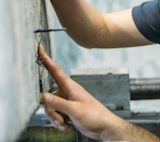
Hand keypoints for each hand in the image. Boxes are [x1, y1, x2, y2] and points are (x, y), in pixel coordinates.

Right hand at [38, 45, 159, 141]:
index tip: (40, 48)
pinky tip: (69, 126)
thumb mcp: (75, 110)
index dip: (46, 59)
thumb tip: (44, 96)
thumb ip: (58, 103)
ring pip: (51, 109)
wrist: (103, 127)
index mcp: (70, 87)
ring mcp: (68, 102)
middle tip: (62, 120)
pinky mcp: (68, 110)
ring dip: (56, 120)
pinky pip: (56, 116)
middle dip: (52, 112)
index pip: (55, 70)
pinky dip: (60, 123)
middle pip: (48, 98)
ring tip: (67, 124)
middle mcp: (68, 93)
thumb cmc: (94, 116)